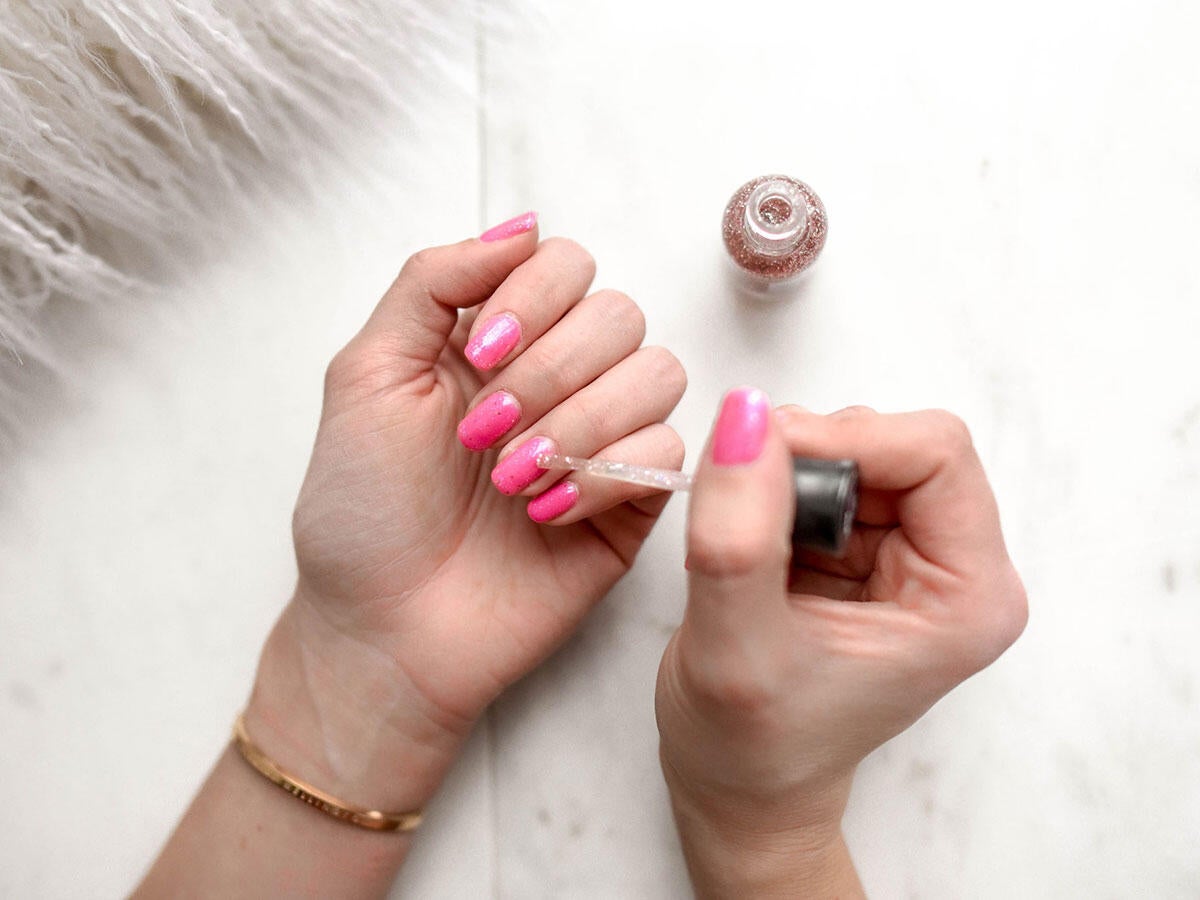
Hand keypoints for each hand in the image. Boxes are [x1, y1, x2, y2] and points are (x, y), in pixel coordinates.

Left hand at [249, 217, 685, 811]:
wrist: (383, 630)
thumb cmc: (363, 512)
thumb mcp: (367, 375)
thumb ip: (434, 281)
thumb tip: (522, 225)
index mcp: (499, 339)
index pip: (566, 265)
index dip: (534, 298)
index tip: (478, 355)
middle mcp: (560, 379)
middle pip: (619, 314)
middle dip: (552, 369)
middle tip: (483, 433)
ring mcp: (602, 440)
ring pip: (658, 374)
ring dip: (580, 422)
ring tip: (511, 479)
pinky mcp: (632, 504)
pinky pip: (667, 454)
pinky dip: (604, 476)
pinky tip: (543, 513)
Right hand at [655, 391, 1026, 895]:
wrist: (740, 788)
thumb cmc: (752, 749)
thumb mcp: (736, 649)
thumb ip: (739, 536)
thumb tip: (744, 417)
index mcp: (969, 597)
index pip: (936, 451)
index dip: (843, 439)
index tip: (758, 460)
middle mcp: (954, 567)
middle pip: (894, 441)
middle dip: (808, 458)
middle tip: (744, 515)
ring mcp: (910, 555)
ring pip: (852, 449)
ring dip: (784, 474)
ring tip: (746, 546)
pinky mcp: (865, 549)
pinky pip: (820, 472)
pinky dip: (772, 487)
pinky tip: (752, 546)